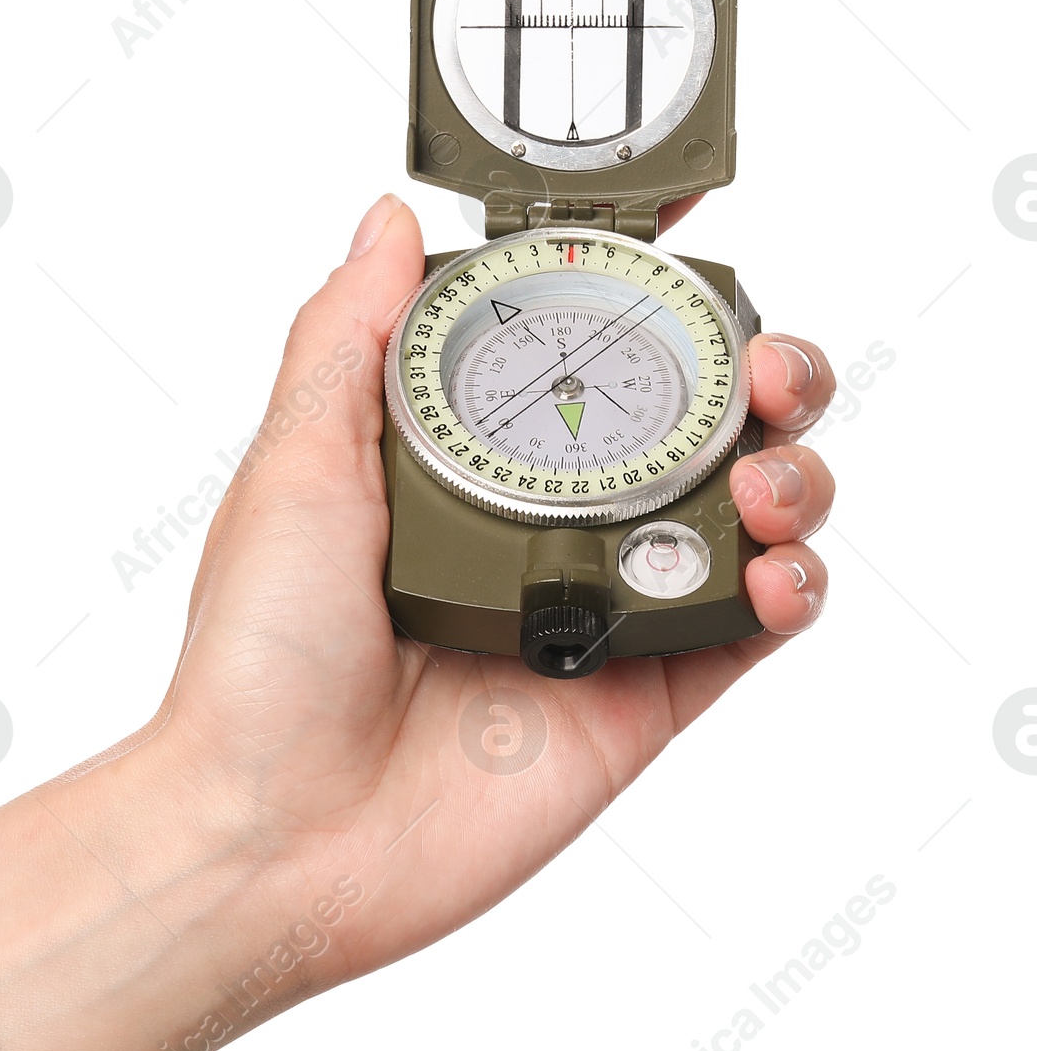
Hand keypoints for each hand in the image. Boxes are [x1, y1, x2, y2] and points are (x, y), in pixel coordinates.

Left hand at [0, 195, 836, 1050]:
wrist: (273, 831)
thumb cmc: (258, 655)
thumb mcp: (292, 465)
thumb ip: (349, 336)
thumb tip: (389, 219)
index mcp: (465, 458)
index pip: (580, 348)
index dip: (647, 290)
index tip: (691, 232)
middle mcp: (544, 522)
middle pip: (693, 422)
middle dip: (757, 373)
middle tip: (761, 367)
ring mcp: (598, 608)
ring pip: (743, 515)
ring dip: (790, 472)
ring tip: (765, 479)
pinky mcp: (640, 697)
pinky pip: (748, 629)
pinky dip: (791, 587)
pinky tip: (774, 570)